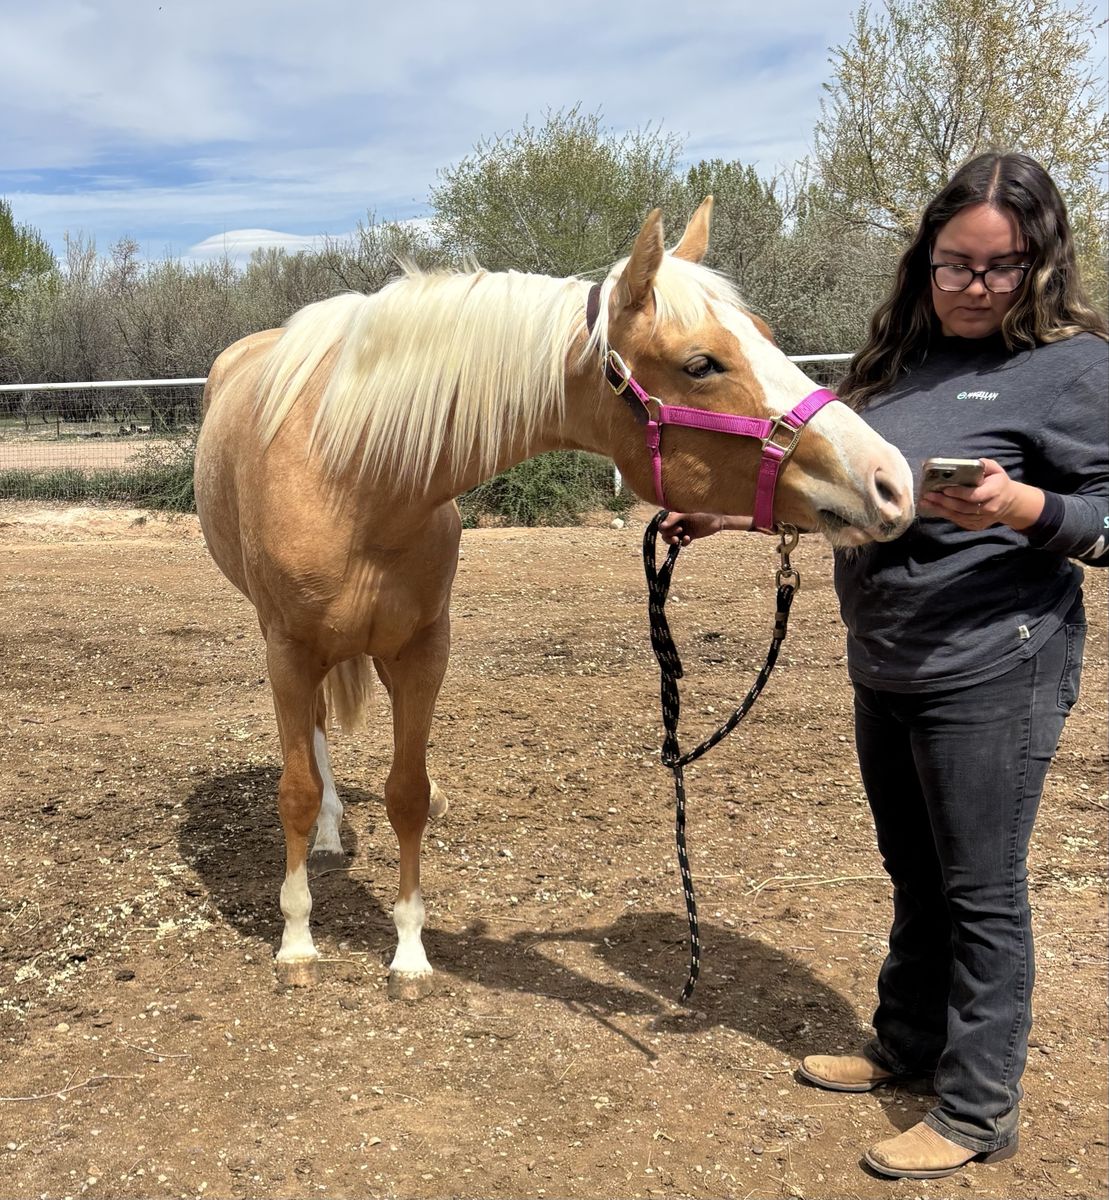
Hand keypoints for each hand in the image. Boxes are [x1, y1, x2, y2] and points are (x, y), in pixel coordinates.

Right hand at [658, 512, 724, 545]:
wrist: (717, 518)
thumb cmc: (702, 511)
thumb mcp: (686, 513)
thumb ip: (673, 519)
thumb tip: (661, 526)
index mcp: (675, 514)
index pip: (662, 523)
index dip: (663, 527)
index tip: (668, 528)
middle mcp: (677, 522)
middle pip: (664, 532)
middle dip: (669, 534)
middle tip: (679, 531)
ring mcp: (683, 530)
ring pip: (671, 539)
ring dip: (673, 540)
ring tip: (679, 539)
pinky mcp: (690, 536)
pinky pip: (682, 543)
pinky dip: (683, 542)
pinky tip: (688, 538)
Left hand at [920, 458, 1043, 530]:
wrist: (1009, 502)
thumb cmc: (998, 482)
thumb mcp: (996, 469)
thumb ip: (984, 465)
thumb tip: (968, 463)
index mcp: (995, 492)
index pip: (975, 495)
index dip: (959, 493)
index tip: (945, 488)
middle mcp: (990, 508)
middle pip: (963, 507)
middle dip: (944, 501)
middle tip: (928, 495)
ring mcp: (983, 519)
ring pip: (959, 516)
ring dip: (940, 509)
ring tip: (926, 502)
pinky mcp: (977, 525)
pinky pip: (959, 521)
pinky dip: (945, 515)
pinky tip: (934, 508)